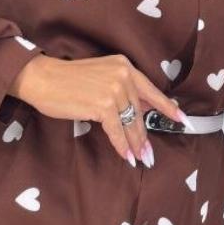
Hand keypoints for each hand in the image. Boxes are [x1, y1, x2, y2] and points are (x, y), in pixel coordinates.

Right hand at [10, 55, 186, 167]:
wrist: (42, 78)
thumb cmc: (67, 80)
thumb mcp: (101, 77)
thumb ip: (122, 90)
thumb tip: (141, 110)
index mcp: (124, 66)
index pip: (151, 90)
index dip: (168, 107)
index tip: (182, 120)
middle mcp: (123, 75)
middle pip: (140, 112)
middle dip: (144, 136)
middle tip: (150, 154)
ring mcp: (113, 90)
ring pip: (130, 123)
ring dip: (135, 144)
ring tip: (141, 158)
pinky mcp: (102, 105)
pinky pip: (117, 131)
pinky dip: (122, 146)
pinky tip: (126, 156)